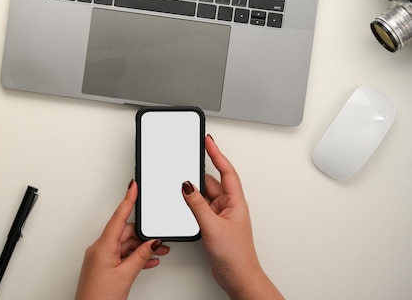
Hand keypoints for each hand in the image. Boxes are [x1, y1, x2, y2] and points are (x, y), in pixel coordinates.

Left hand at [75, 180, 169, 299]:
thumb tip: (152, 243)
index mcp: (102, 246)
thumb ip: (141, 256)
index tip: (133, 186)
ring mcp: (101, 258)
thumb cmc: (99, 298)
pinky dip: (135, 257)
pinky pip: (122, 255)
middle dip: (144, 234)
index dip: (127, 200)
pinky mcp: (103, 267)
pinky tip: (148, 260)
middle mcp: (99, 249)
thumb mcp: (126, 275)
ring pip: (125, 245)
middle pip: (125, 232)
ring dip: (142, 248)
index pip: (118, 217)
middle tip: (160, 238)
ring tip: (159, 251)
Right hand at [182, 135, 283, 299]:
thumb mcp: (212, 226)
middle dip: (196, 176)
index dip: (216, 154)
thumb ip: (197, 204)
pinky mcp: (212, 225)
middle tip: (184, 165)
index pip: (225, 171)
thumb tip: (187, 186)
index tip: (208, 141)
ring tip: (180, 191)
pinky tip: (183, 207)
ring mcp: (220, 215)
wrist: (237, 277)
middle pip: (210, 182)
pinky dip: (190, 205)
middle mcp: (228, 206)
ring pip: (202, 196)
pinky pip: (199, 208)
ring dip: (192, 194)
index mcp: (235, 201)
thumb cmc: (236, 255)